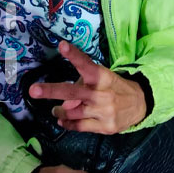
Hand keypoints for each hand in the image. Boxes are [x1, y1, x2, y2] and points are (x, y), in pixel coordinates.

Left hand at [29, 41, 146, 133]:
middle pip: (73, 92)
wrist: (140, 103)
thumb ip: (81, 85)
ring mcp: (104, 112)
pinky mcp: (105, 127)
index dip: (74, 55)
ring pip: (72, 113)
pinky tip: (62, 120)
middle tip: (33, 89)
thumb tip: (63, 103)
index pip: (86, 64)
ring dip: (59, 110)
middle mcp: (102, 94)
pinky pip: (79, 126)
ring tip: (55, 109)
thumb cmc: (114, 87)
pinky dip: (67, 123)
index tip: (61, 45)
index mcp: (102, 77)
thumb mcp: (102, 79)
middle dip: (52, 91)